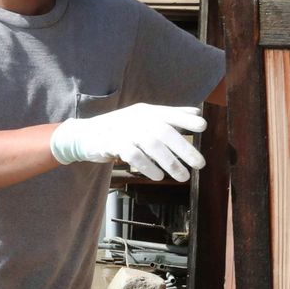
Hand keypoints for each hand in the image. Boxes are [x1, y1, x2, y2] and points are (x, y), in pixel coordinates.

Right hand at [49, 103, 206, 182]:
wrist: (86, 135)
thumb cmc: (120, 128)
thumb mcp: (142, 118)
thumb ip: (168, 115)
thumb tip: (196, 112)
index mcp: (146, 112)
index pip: (169, 113)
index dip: (186, 119)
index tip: (203, 127)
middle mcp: (137, 118)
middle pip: (164, 132)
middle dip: (184, 148)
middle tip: (200, 164)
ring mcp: (124, 130)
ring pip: (152, 146)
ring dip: (170, 163)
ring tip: (183, 176)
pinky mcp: (113, 144)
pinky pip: (135, 156)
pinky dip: (148, 167)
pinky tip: (158, 176)